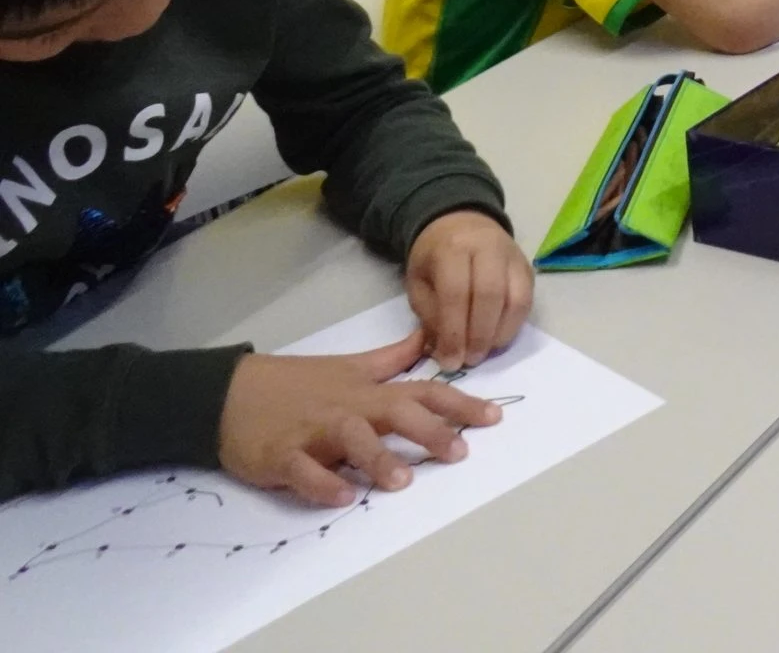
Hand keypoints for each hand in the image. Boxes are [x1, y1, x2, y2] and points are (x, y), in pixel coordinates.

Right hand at [217, 329, 502, 505]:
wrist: (226, 394)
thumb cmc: (294, 383)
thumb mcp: (348, 366)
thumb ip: (391, 359)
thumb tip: (428, 339)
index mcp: (366, 390)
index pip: (421, 392)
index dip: (459, 403)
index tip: (494, 417)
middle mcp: (347, 408)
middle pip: (394, 413)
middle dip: (429, 431)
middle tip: (460, 452)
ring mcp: (313, 432)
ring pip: (350, 441)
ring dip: (377, 459)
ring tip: (402, 481)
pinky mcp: (280, 456)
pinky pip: (303, 472)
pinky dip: (322, 483)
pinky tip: (342, 497)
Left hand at [405, 210, 533, 370]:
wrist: (460, 223)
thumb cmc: (434, 259)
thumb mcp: (418, 283)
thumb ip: (430, 316)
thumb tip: (445, 350)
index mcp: (453, 248)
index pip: (456, 293)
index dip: (454, 332)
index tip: (449, 361)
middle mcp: (488, 247)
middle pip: (490, 295)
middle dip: (479, 335)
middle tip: (469, 360)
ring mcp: (513, 256)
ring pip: (516, 299)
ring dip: (500, 333)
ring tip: (484, 352)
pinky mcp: (527, 267)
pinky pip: (527, 300)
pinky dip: (514, 325)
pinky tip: (497, 338)